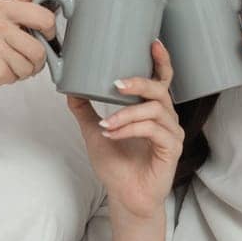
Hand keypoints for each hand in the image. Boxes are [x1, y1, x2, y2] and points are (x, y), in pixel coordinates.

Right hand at [0, 0, 57, 96]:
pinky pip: (17, 78)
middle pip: (40, 48)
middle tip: (21, 55)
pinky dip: (8, 78)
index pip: (44, 17)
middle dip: (35, 57)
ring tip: (2, 62)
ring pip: (31, 66)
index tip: (44, 35)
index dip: (49, 30)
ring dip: (21, 70)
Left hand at [67, 41, 181, 222]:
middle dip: (139, 83)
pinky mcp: (172, 149)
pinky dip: (130, 129)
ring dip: (126, 114)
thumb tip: (70, 87)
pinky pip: (154, 130)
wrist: (124, 197)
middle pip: (160, 90)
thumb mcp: (94, 131)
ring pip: (155, 110)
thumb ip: (85, 109)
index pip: (162, 80)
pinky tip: (113, 134)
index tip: (153, 43)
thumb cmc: (116, 165)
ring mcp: (171, 133)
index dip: (161, 61)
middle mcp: (166, 118)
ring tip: (106, 124)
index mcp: (152, 110)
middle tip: (116, 84)